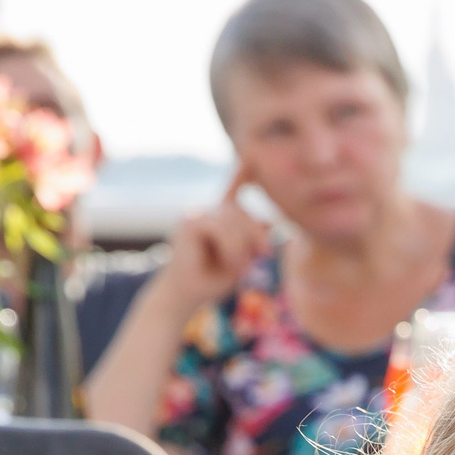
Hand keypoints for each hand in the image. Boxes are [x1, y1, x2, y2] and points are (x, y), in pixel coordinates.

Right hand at [151, 166, 271, 312]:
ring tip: (240, 267)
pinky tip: (230, 262)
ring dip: (242, 246)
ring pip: (233, 219)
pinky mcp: (190, 222)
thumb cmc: (211, 280)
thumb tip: (269, 223)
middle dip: (256, 233)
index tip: (251, 157)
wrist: (184, 297)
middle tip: (264, 255)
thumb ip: (252, 241)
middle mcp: (206, 211)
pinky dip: (231, 247)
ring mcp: (196, 214)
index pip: (233, 191)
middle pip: (241, 211)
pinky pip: (221, 227)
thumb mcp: (240, 260)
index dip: (242, 175)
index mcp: (218, 218)